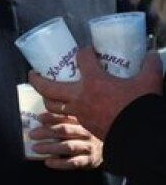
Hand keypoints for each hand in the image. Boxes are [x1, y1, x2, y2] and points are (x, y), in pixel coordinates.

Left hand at [29, 47, 159, 142]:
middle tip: (32, 73)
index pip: (82, 59)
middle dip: (37, 79)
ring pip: (52, 106)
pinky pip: (63, 119)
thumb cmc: (141, 105)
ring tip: (44, 93)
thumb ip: (150, 65)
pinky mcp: (83, 124)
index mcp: (94, 82)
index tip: (88, 51)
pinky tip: (60, 111)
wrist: (140, 133)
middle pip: (49, 87)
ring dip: (45, 98)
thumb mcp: (149, 80)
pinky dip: (58, 114)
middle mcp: (80, 96)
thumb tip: (151, 53)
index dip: (84, 51)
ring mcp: (79, 113)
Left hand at [29, 112, 104, 169]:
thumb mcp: (76, 124)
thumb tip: (42, 113)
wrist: (109, 148)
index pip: (66, 117)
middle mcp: (86, 133)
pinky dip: (59, 163)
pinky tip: (48, 161)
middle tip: (32, 135)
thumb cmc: (85, 135)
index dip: (52, 117)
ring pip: (68, 146)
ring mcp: (88, 147)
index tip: (39, 118)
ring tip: (36, 148)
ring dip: (50, 147)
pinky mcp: (89, 160)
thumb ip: (61, 118)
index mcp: (82, 121)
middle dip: (47, 132)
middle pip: (65, 130)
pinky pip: (73, 162)